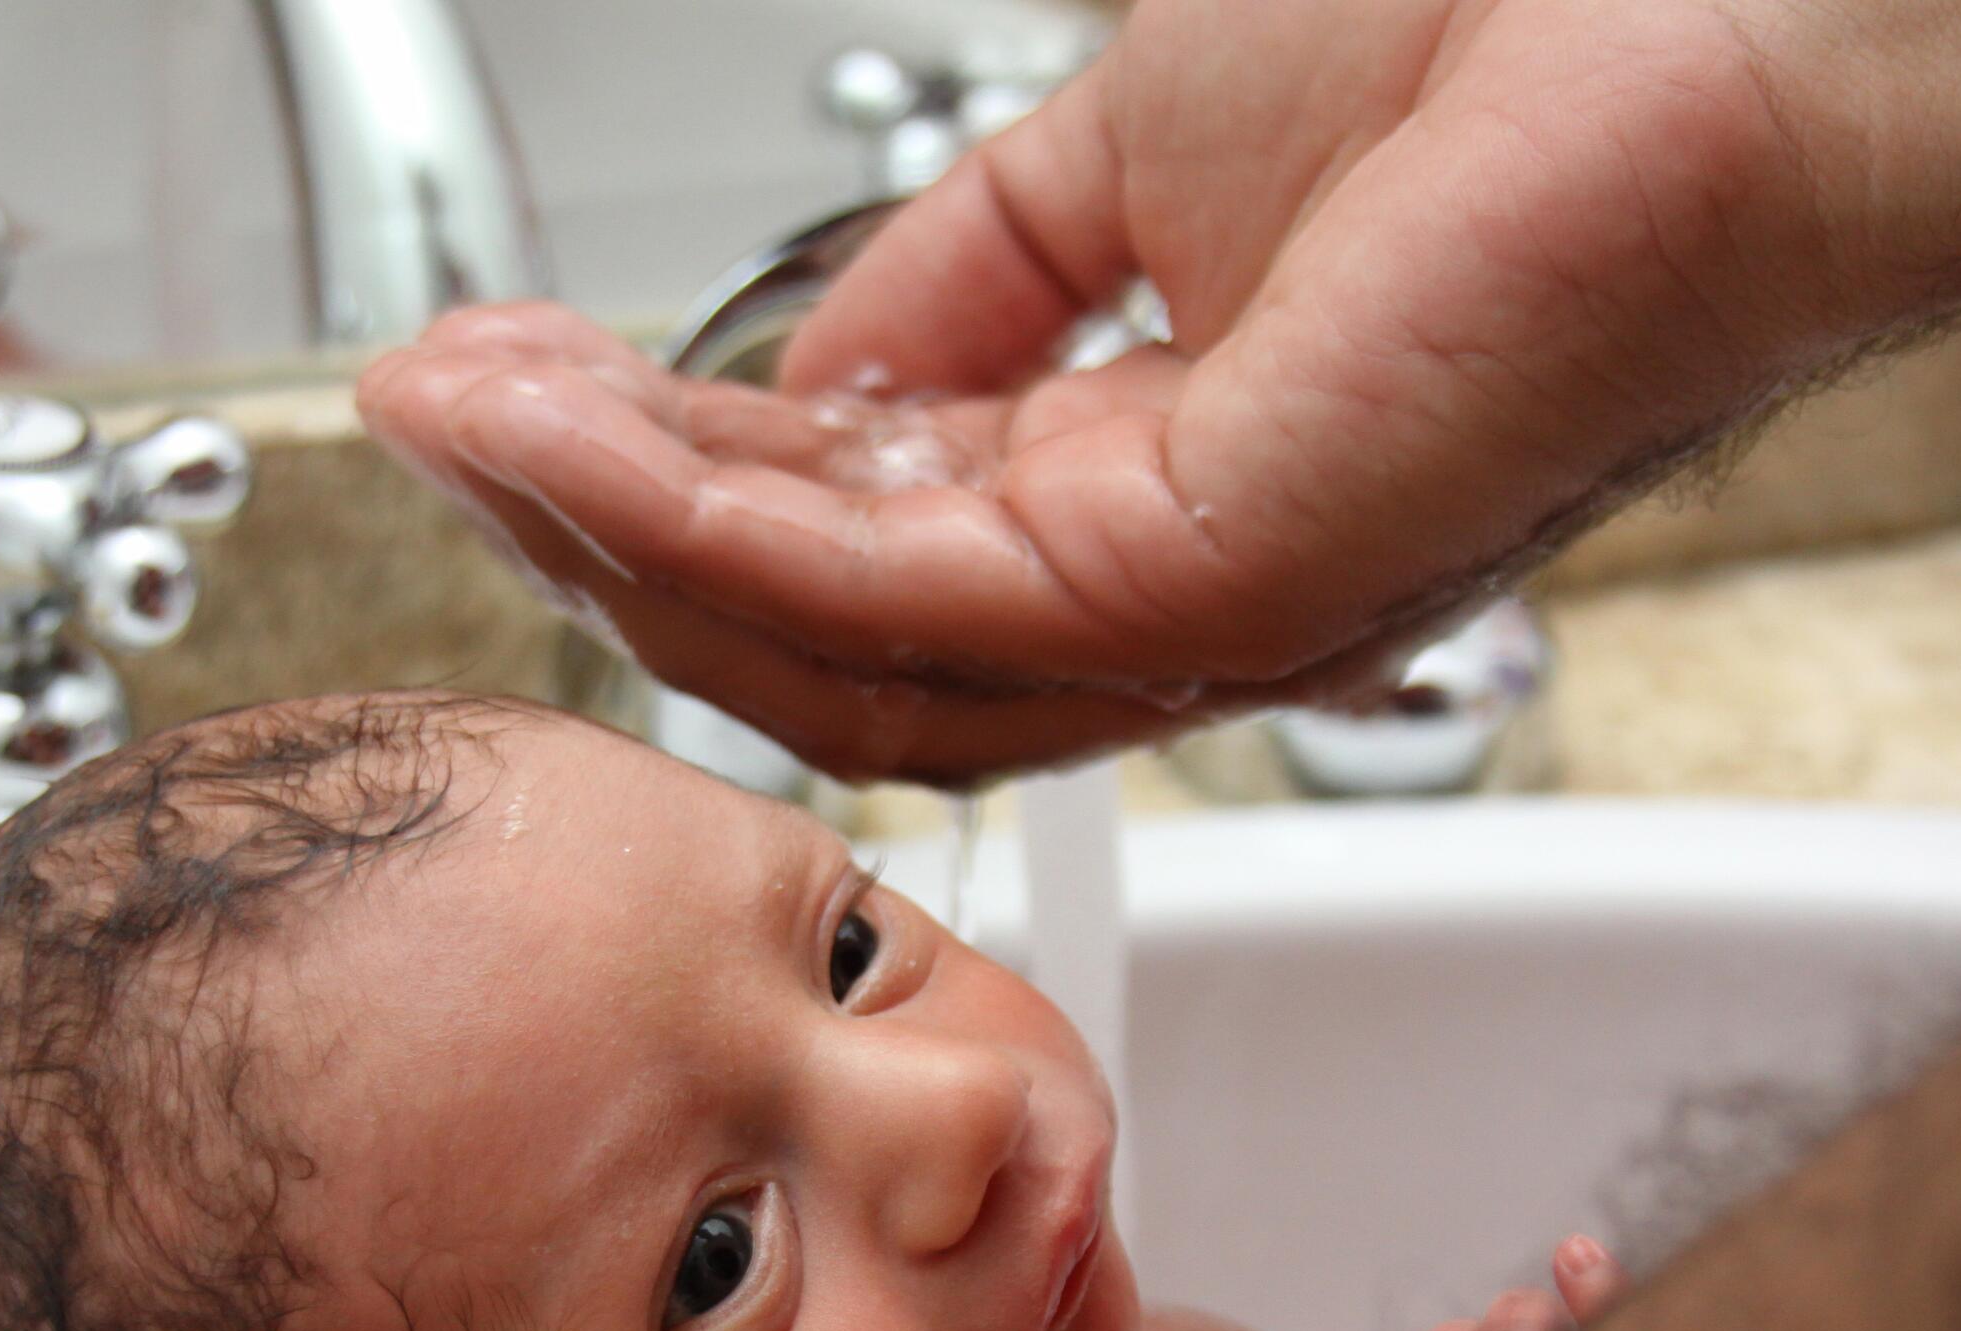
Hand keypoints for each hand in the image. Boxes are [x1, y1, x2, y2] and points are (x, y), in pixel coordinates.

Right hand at [356, 0, 1960, 782]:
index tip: (509, 393)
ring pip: (828, 642)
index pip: (855, 554)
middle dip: (605, 519)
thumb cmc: (1511, 53)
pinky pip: (892, 588)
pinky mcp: (1201, 584)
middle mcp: (1163, 594)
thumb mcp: (1126, 166)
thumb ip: (954, 295)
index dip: (661, 478)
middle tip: (449, 413)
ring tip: (468, 413)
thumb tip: (803, 368)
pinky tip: (570, 424)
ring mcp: (1188, 614)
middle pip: (816, 633)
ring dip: (618, 523)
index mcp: (1149, 498)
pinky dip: (707, 505)